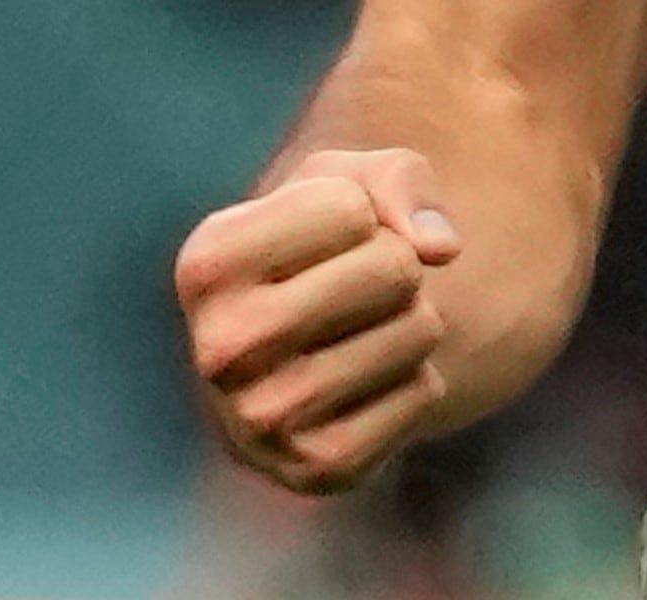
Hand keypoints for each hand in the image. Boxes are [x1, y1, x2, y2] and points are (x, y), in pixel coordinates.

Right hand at [175, 151, 463, 494]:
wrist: (298, 359)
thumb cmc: (320, 250)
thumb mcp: (345, 183)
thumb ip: (397, 178)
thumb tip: (440, 247)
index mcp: (207, 264)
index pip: (350, 208)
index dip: (359, 213)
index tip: (322, 243)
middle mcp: (219, 348)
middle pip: (394, 268)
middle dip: (400, 266)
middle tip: (357, 292)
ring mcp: (262, 419)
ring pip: (419, 329)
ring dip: (415, 322)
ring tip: (361, 335)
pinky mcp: (317, 468)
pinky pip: (425, 393)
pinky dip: (418, 379)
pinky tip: (367, 385)